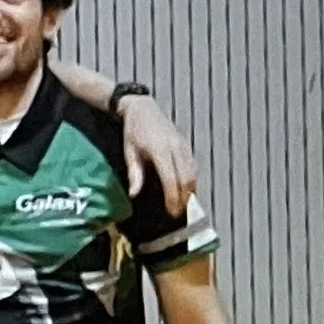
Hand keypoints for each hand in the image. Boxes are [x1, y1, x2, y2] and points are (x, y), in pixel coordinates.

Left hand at [117, 96, 195, 215]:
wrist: (143, 109)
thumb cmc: (133, 132)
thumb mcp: (130, 153)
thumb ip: (134, 174)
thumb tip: (134, 194)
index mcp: (160, 150)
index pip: (171, 179)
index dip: (173, 197)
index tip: (172, 212)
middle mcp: (176, 148)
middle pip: (187, 178)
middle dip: (184, 198)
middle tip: (178, 213)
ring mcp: (183, 146)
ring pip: (193, 172)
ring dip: (190, 190)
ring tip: (183, 206)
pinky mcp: (186, 145)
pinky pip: (193, 165)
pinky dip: (192, 179)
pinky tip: (186, 190)